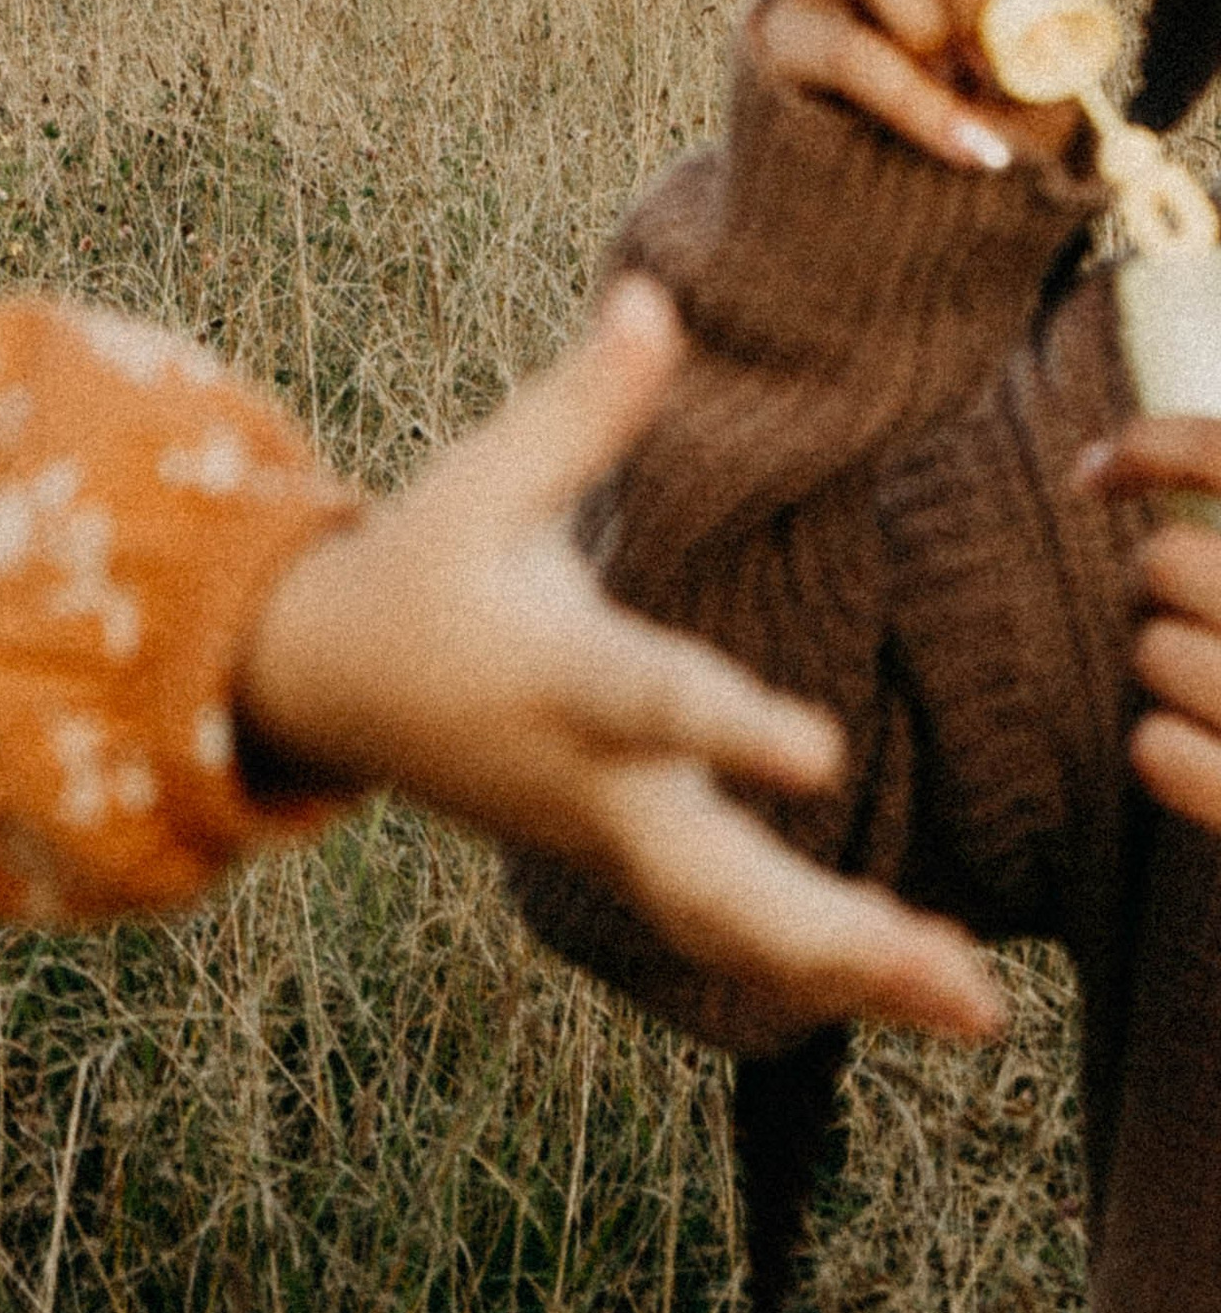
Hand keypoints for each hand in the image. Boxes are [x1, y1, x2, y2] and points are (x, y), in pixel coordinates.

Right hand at [233, 278, 1005, 1040]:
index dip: (729, 729)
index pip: (651, 703)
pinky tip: (933, 991)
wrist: (331, 686)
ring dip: (854, 973)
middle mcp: (589, 781)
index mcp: (555, 676)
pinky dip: (824, 970)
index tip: (819, 752)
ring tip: (981, 1011)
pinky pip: (728, 933)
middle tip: (955, 982)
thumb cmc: (421, 565)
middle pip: (713, 885)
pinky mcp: (627, 862)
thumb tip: (657, 300)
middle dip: (835, 936)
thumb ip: (583, 407)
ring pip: (731, 930)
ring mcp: (608, 838)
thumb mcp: (484, 477)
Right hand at [750, 0, 1094, 173]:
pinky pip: (845, 44)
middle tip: (1006, 65)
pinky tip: (965, 145)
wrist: (884, 202)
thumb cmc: (981, 130)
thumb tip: (1054, 52)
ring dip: (928, 20)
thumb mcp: (1040, 104)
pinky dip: (914, 100)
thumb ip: (1052, 72)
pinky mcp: (784, 28)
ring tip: (963, 91)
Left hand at [1076, 417, 1220, 827]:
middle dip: (1161, 582)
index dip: (1155, 448)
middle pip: (1170, 562)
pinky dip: (1164, 751)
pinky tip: (1199, 756)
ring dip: (1167, 665)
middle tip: (1194, 610)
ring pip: (1154, 650)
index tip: (1094, 474)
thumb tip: (1095, 465)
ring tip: (1218, 691)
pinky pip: (1156, 751)